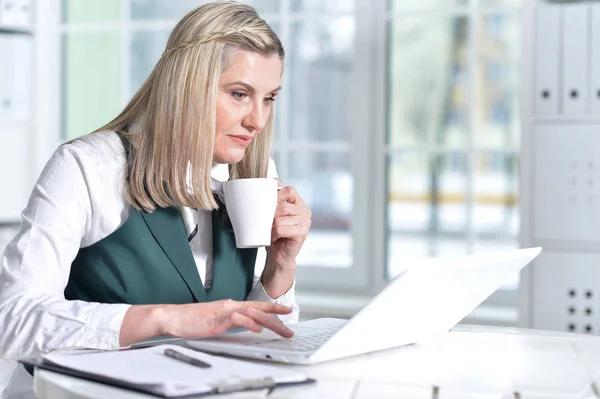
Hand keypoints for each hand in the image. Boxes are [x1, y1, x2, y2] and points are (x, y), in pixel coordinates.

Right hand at [162, 300, 293, 337]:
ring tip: (281, 329)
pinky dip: (249, 323)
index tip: (286, 311)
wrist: (172, 317)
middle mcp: (230, 306)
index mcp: (230, 306)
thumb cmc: (190, 320)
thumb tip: (243, 327)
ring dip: (268, 321)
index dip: (272, 308)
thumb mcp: (216, 321)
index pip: (256, 305)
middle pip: (259, 309)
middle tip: (290, 325)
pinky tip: (257, 329)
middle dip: (277, 316)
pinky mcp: (216, 319)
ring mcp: (224, 311)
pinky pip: (236, 319)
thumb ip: (230, 322)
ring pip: (252, 312)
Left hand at [266, 184, 311, 269]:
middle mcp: (305, 211)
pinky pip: (282, 229)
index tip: (267, 203)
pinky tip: (274, 238)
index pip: (289, 190)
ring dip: (270, 226)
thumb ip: (274, 197)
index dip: (277, 195)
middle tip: (266, 222)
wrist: (278, 256)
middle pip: (283, 205)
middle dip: (270, 214)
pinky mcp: (302, 233)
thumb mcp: (272, 213)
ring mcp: (305, 222)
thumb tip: (272, 179)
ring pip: (280, 218)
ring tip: (270, 232)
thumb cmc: (274, 234)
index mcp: (299, 203)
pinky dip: (273, 234)